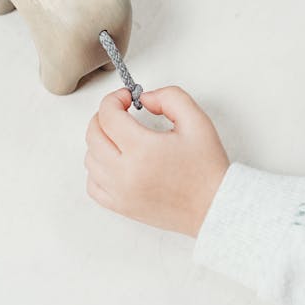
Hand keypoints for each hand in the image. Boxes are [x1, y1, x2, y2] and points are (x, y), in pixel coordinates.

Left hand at [84, 87, 228, 236]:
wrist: (214, 206)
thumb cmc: (207, 168)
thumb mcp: (196, 120)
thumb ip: (169, 97)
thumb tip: (144, 99)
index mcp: (142, 150)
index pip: (108, 115)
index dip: (114, 99)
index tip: (127, 98)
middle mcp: (125, 173)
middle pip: (93, 134)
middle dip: (104, 116)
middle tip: (121, 112)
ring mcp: (120, 192)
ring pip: (89, 158)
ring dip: (100, 141)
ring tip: (120, 136)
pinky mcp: (121, 207)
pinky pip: (92, 184)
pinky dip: (97, 169)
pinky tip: (114, 161)